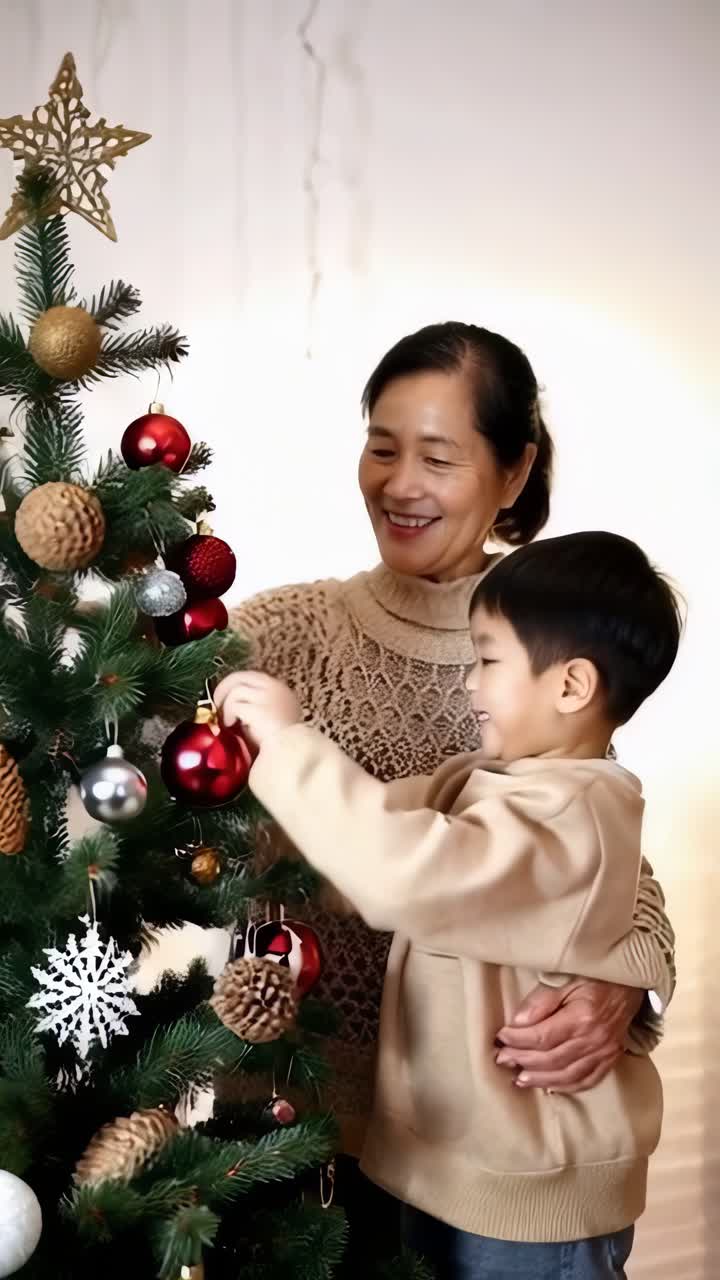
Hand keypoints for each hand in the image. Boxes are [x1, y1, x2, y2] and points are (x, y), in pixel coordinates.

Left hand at [213, 671, 300, 750]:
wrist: (289, 754)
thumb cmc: (280, 742)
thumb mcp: (271, 718)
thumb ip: (257, 706)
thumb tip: (231, 705)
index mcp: (280, 690)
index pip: (252, 677)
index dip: (234, 686)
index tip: (224, 699)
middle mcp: (275, 687)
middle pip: (239, 676)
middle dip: (223, 689)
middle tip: (216, 704)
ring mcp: (267, 696)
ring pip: (235, 689)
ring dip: (226, 705)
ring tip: (227, 721)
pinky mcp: (258, 708)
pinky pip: (234, 704)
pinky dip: (228, 714)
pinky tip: (230, 726)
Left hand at [494, 980, 644, 1092]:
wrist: (633, 981)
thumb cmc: (596, 975)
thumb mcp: (566, 976)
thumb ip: (542, 999)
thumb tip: (518, 1022)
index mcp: (582, 1017)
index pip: (542, 1037)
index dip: (517, 1040)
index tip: (500, 1037)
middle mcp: (595, 1039)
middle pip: (552, 1059)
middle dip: (523, 1060)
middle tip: (501, 1059)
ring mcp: (605, 1052)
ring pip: (568, 1075)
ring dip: (540, 1079)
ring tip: (519, 1079)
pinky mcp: (611, 1058)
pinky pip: (588, 1080)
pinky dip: (566, 1086)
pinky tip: (549, 1086)